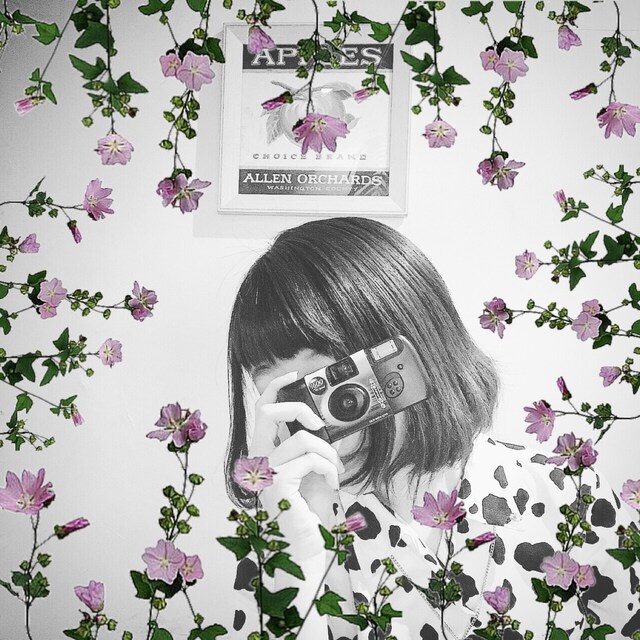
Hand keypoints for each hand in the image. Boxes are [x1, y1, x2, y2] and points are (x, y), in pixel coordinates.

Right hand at [249, 370, 344, 558]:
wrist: (305, 545)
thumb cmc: (307, 510)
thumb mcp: (313, 470)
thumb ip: (314, 447)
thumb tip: (327, 426)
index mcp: (265, 451)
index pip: (262, 410)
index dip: (275, 387)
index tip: (294, 375)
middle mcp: (259, 459)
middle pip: (269, 412)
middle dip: (299, 409)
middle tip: (318, 424)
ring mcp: (265, 472)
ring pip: (302, 438)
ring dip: (328, 451)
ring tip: (335, 468)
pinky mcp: (278, 484)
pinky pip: (310, 458)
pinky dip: (329, 467)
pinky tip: (333, 482)